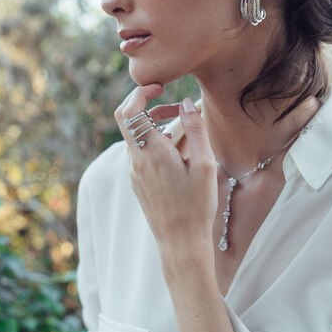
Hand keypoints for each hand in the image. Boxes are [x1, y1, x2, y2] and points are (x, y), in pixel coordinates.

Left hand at [114, 84, 217, 257]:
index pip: (129, 111)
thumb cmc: (197, 206)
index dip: (139, 92)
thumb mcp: (204, 165)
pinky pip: (139, 152)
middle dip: (144, 104)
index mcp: (151, 152)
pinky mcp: (138, 183)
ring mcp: (134, 173)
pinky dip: (151, 140)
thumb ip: (196, 130)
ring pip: (133, 136)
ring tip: (178, 123)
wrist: (181, 244)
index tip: (158, 87)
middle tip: (167, 100)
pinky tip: (174, 148)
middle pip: (126, 120)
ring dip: (150, 123)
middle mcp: (136, 161)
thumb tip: (186, 103)